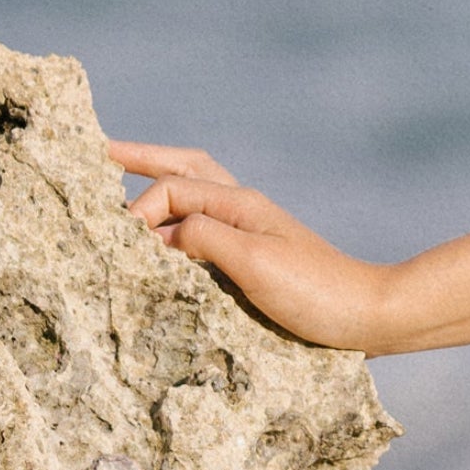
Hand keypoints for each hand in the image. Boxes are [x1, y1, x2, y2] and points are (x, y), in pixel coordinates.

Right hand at [105, 141, 404, 350]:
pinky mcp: (257, 259)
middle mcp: (243, 210)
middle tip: (100, 152)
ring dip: (161, 181)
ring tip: (126, 178)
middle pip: (184, 169)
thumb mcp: (254, 263)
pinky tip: (167, 236)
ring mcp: (252, 232)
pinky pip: (207, 226)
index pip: (171, 189)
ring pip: (197, 192)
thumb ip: (204, 238)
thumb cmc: (315, 291)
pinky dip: (179, 219)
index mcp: (240, 204)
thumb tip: (161, 233)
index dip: (139, 211)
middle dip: (142, 159)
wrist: (369, 316)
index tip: (119, 244)